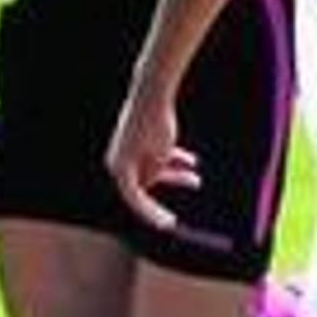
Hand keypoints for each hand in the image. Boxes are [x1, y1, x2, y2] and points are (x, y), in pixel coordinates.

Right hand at [106, 88, 199, 230]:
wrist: (152, 92)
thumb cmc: (155, 124)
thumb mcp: (161, 154)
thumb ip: (156, 170)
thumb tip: (152, 179)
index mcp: (120, 168)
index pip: (136, 200)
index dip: (153, 214)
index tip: (169, 224)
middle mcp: (119, 161)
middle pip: (145, 184)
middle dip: (170, 187)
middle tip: (184, 205)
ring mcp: (128, 150)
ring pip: (153, 169)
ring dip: (175, 175)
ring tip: (197, 178)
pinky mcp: (137, 140)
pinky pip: (154, 156)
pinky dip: (172, 159)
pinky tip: (192, 161)